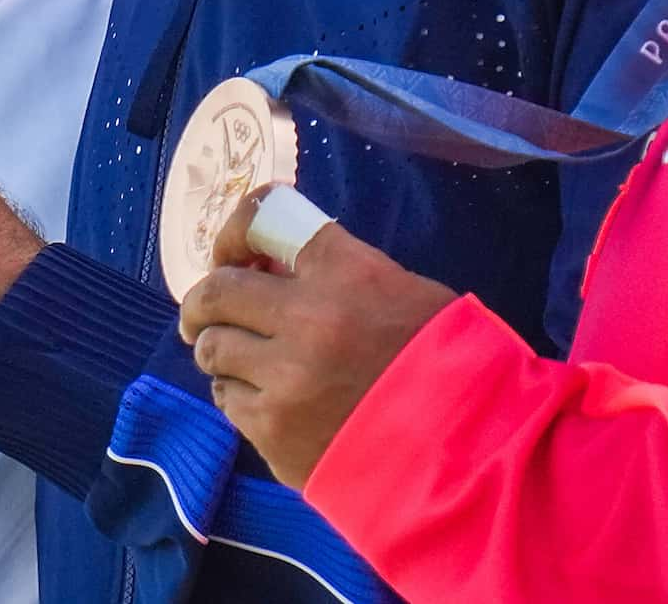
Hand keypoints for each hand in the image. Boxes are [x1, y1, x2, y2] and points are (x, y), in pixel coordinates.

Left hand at [177, 188, 459, 487]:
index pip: (261, 219)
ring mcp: (284, 377)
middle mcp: (306, 316)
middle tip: (203, 313)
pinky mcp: (273, 430)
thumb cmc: (442, 361)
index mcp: (344, 270)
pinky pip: (227, 400)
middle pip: (218, 291)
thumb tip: (275, 267)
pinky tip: (263, 399)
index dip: (235, 232)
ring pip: (213, 349)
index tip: (232, 253)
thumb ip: (339, 271)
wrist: (464, 447)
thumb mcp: (403, 290)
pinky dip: (237, 394)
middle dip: (203, 301)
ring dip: (220, 350)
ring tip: (238, 360)